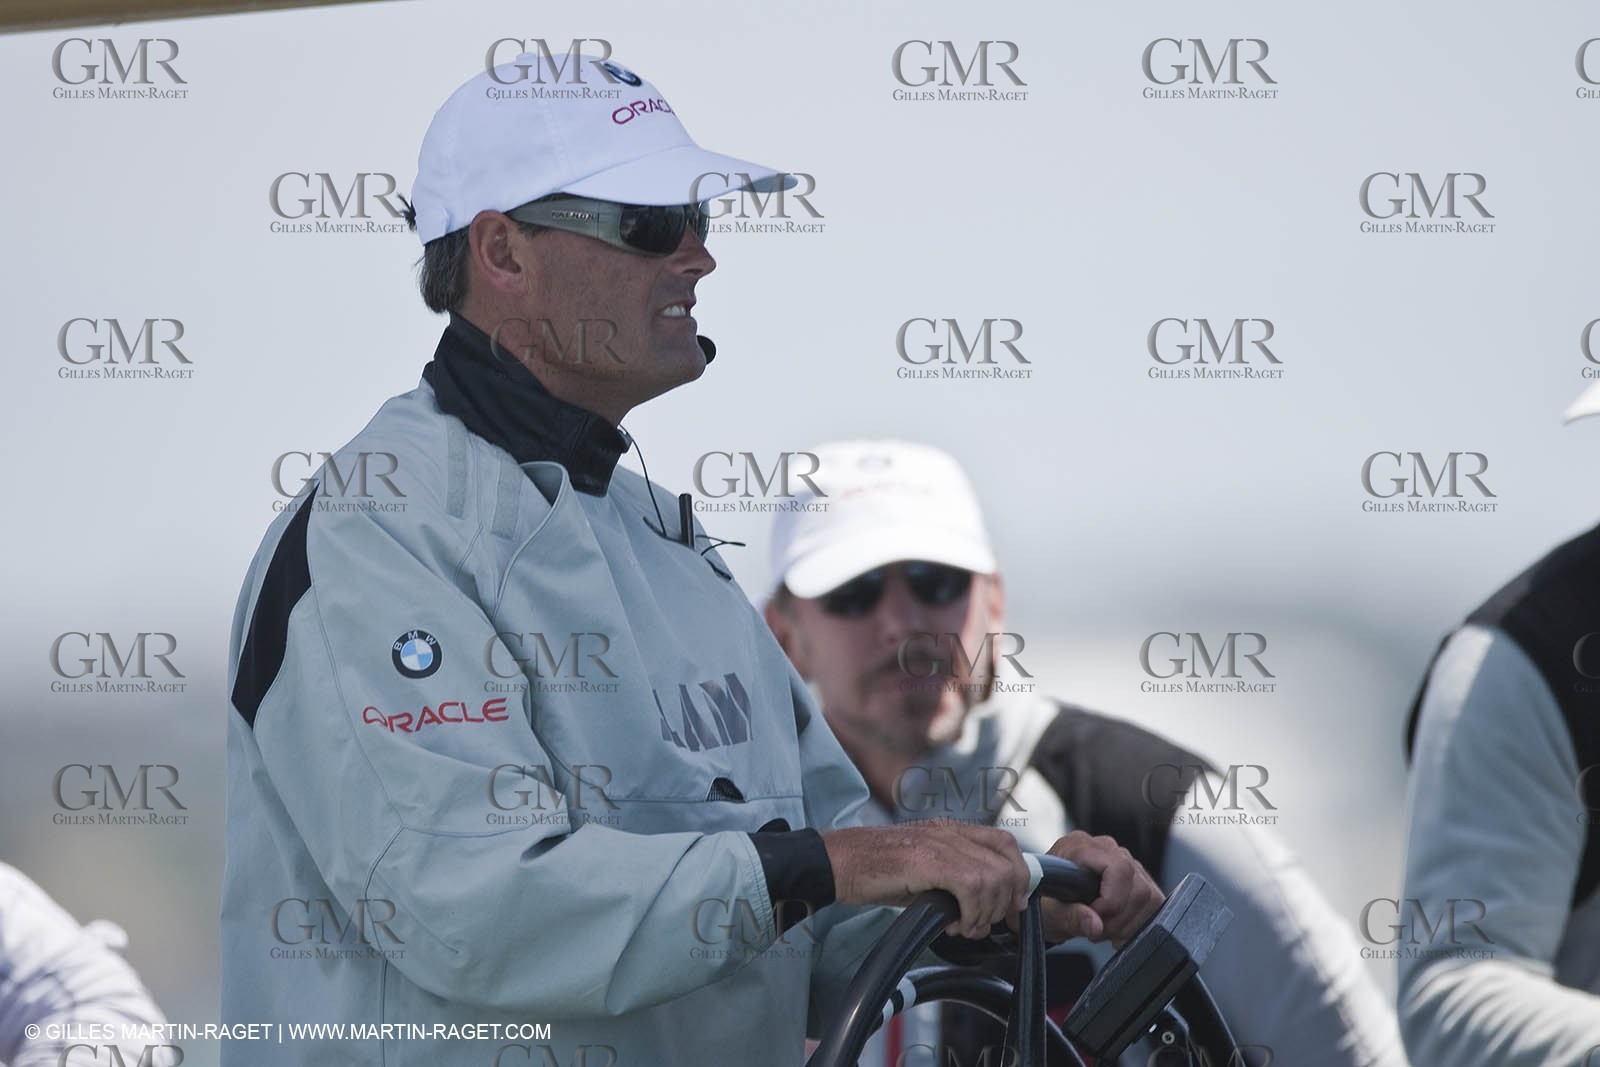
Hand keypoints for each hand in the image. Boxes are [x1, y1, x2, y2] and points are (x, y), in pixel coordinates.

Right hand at [821, 820, 1030, 938]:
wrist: (837, 862)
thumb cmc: (876, 872)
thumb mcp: (923, 872)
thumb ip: (954, 881)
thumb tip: (983, 910)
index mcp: (951, 831)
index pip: (1005, 843)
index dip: (1018, 876)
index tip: (1012, 905)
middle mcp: (949, 832)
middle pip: (1006, 862)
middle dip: (1006, 901)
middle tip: (985, 923)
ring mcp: (939, 843)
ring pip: (992, 878)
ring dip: (985, 912)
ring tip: (966, 927)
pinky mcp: (927, 859)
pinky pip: (970, 886)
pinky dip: (971, 913)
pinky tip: (955, 924)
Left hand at [1031, 831, 1164, 946]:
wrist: (1043, 905)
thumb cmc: (1041, 903)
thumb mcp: (1047, 914)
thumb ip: (1069, 917)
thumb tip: (1095, 924)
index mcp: (1080, 846)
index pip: (1118, 868)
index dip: (1112, 901)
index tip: (1095, 919)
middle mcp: (1105, 848)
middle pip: (1137, 885)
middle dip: (1119, 917)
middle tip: (1097, 931)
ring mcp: (1123, 860)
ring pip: (1148, 895)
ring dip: (1128, 922)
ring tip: (1104, 930)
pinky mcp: (1134, 877)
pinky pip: (1152, 901)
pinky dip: (1137, 922)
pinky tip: (1117, 929)